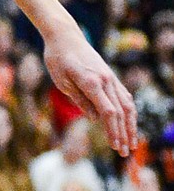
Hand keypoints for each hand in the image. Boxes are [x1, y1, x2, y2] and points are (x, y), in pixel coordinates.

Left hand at [42, 24, 135, 155]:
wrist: (65, 37)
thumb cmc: (58, 59)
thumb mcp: (62, 82)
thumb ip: (80, 100)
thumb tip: (95, 120)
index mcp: (91, 82)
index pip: (108, 112)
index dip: (113, 131)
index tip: (115, 147)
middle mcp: (105, 80)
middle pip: (121, 112)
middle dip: (124, 134)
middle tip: (125, 153)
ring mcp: (110, 77)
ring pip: (127, 104)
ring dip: (130, 125)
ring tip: (132, 142)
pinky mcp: (110, 76)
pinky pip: (124, 96)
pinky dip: (129, 111)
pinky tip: (130, 123)